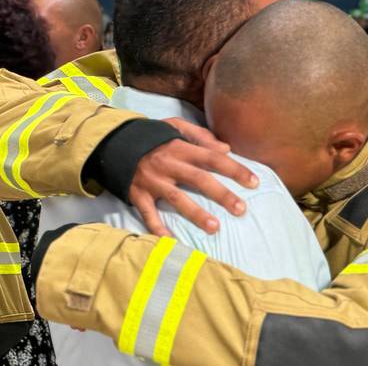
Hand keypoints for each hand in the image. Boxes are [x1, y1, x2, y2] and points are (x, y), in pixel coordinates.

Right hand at [128, 117, 257, 236]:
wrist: (113, 142)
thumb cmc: (150, 137)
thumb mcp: (173, 126)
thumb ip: (200, 135)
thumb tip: (226, 148)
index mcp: (179, 147)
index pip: (212, 158)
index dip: (234, 169)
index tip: (254, 182)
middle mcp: (168, 164)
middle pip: (199, 179)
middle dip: (221, 194)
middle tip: (241, 209)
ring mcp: (152, 182)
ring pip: (177, 199)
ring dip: (196, 213)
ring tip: (214, 227)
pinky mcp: (138, 195)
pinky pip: (148, 215)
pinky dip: (158, 229)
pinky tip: (171, 242)